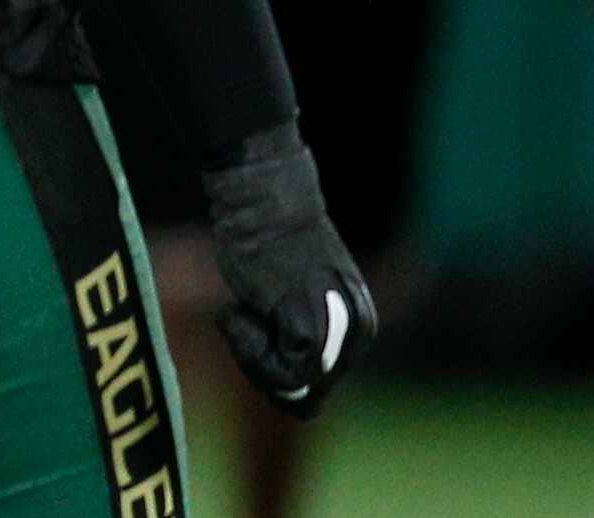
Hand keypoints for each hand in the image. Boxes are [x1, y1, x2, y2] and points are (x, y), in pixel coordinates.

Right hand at [202, 125, 374, 416]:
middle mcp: (357, 332)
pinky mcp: (308, 324)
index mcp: (360, 326)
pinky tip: (233, 310)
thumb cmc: (268, 243)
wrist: (262, 200)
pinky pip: (282, 371)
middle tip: (239, 325)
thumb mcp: (299, 296)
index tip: (252, 333)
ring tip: (237, 315)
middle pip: (307, 394)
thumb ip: (304, 335)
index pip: (320, 385)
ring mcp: (336, 331)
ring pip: (294, 388)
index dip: (276, 372)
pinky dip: (246, 347)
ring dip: (252, 360)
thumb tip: (286, 390)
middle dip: (262, 369)